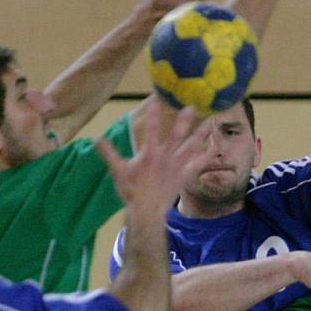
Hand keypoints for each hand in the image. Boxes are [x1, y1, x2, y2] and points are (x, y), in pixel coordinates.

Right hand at [97, 99, 204, 216]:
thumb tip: (96, 139)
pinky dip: (206, 156)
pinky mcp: (184, 176)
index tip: (156, 99)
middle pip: (176, 137)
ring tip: (211, 122)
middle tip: (192, 107)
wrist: (147, 211)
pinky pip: (198, 164)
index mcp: (149, 155)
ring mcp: (177, 167)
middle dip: (184, 122)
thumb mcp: (118, 171)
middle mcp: (165, 158)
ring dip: (201, 134)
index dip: (153, 115)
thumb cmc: (131, 190)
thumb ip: (109, 154)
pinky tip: (214, 147)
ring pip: (191, 147)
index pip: (150, 130)